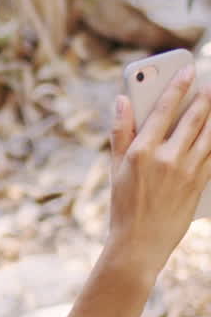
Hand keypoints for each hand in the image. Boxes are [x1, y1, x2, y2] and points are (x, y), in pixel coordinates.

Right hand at [108, 65, 210, 277]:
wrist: (139, 245)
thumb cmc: (123, 205)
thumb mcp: (115, 168)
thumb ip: (120, 131)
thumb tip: (122, 100)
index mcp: (142, 151)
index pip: (163, 110)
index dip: (177, 87)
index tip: (187, 70)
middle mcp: (167, 159)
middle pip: (192, 119)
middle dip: (204, 98)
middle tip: (210, 83)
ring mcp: (186, 172)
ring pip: (209, 136)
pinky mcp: (199, 185)